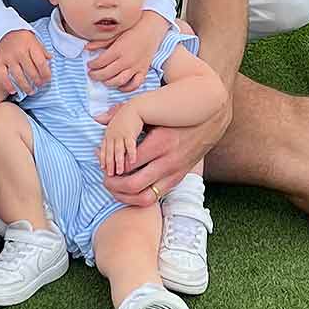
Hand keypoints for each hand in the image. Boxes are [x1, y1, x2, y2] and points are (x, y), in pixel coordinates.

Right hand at [0, 30, 51, 95]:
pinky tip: (14, 91)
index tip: (48, 79)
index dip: (46, 74)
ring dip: (26, 87)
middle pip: (31, 71)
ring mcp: (8, 57)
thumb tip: (50, 59)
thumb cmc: (21, 38)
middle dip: (38, 81)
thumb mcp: (34, 40)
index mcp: (30, 45)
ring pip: (18, 76)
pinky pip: (3, 76)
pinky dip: (8, 85)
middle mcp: (19, 51)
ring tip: (31, 91)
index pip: (41, 63)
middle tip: (40, 85)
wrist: (2, 31)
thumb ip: (42, 50)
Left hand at [86, 12, 169, 91]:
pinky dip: (126, 88)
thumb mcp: (115, 34)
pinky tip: (119, 86)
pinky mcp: (143, 71)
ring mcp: (136, 67)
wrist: (151, 30)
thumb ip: (100, 42)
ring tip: (103, 80)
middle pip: (107, 73)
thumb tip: (87, 48)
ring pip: (119, 81)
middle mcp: (127, 60)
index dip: (92, 65)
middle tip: (92, 74)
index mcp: (118, 49)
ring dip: (108, 83)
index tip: (89, 65)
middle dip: (96, 75)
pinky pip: (134, 84)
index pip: (101, 62)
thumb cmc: (132, 30)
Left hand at [96, 105, 144, 175]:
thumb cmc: (128, 111)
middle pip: (110, 152)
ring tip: (119, 173)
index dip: (102, 158)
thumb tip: (97, 117)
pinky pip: (130, 146)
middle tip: (109, 175)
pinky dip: (131, 154)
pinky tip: (132, 162)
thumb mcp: (115, 115)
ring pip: (118, 151)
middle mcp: (113, 134)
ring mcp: (121, 134)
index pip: (104, 147)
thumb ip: (108, 118)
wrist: (137, 105)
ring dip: (118, 162)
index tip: (102, 167)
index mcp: (109, 131)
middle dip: (109, 164)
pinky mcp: (130, 133)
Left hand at [104, 101, 230, 205]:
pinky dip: (137, 197)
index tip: (100, 157)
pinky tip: (127, 188)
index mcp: (161, 142)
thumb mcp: (152, 110)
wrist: (211, 117)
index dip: (109, 164)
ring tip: (113, 185)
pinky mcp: (178, 179)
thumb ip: (123, 114)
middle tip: (104, 176)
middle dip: (112, 184)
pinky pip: (155, 197)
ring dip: (123, 196)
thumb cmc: (175, 112)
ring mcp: (175, 173)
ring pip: (144, 198)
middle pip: (133, 185)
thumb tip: (97, 118)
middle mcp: (169, 161)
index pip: (127, 163)